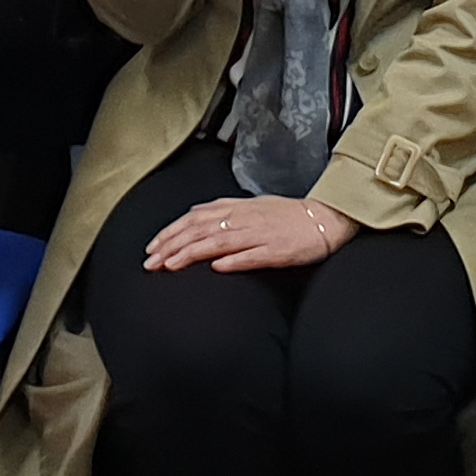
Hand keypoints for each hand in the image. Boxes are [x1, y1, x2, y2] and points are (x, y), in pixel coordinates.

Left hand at [141, 194, 352, 274]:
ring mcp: (260, 234)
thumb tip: (195, 215)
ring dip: (192, 253)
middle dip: (172, 246)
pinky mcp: (277, 251)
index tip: (151, 248)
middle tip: (150, 263)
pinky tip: (216, 268)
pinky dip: (233, 261)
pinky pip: (252, 255)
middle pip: (200, 230)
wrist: (325, 219)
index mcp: (236, 208)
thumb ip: (224, 211)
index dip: (170, 232)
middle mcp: (243, 218)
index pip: (194, 218)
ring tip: (171, 265)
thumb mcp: (252, 206)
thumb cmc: (287, 216)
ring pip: (219, 242)